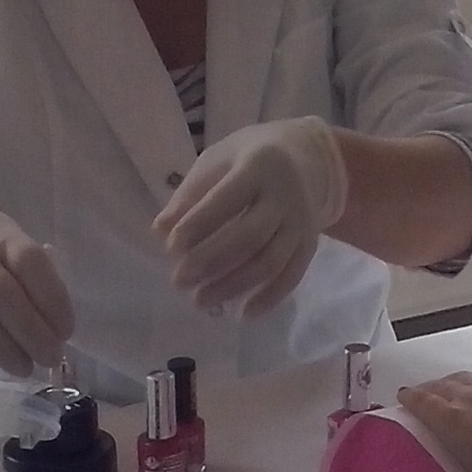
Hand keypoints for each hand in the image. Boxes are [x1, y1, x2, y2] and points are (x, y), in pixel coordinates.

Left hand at [155, 116, 348, 316]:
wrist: (305, 156)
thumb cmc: (247, 158)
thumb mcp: (216, 161)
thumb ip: (189, 195)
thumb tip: (160, 231)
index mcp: (258, 166)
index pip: (228, 200)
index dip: (199, 225)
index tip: (171, 248)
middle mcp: (285, 195)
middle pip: (250, 237)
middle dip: (212, 262)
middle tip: (179, 281)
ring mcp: (302, 222)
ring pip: (270, 261)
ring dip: (234, 286)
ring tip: (201, 301)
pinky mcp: (311, 243)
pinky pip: (293, 275)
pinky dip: (270, 298)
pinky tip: (244, 314)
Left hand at [399, 364, 471, 471]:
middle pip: (466, 380)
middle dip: (458, 388)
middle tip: (453, 401)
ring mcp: (465, 399)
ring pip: (443, 388)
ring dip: (433, 392)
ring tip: (423, 397)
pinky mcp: (446, 417)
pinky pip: (422, 401)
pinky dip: (411, 398)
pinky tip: (401, 398)